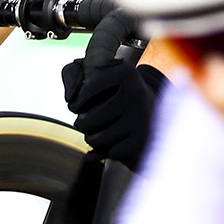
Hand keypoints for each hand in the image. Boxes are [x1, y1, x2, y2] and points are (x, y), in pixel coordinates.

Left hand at [61, 9, 165, 169]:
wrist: (153, 110)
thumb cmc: (114, 92)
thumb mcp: (93, 73)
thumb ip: (72, 74)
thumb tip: (70, 97)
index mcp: (123, 71)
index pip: (81, 94)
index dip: (76, 102)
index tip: (84, 101)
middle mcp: (135, 92)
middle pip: (85, 121)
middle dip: (83, 123)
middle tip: (94, 118)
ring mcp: (141, 118)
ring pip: (96, 140)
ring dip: (94, 138)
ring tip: (105, 128)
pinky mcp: (143, 141)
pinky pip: (110, 153)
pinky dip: (110, 150)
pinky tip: (120, 139)